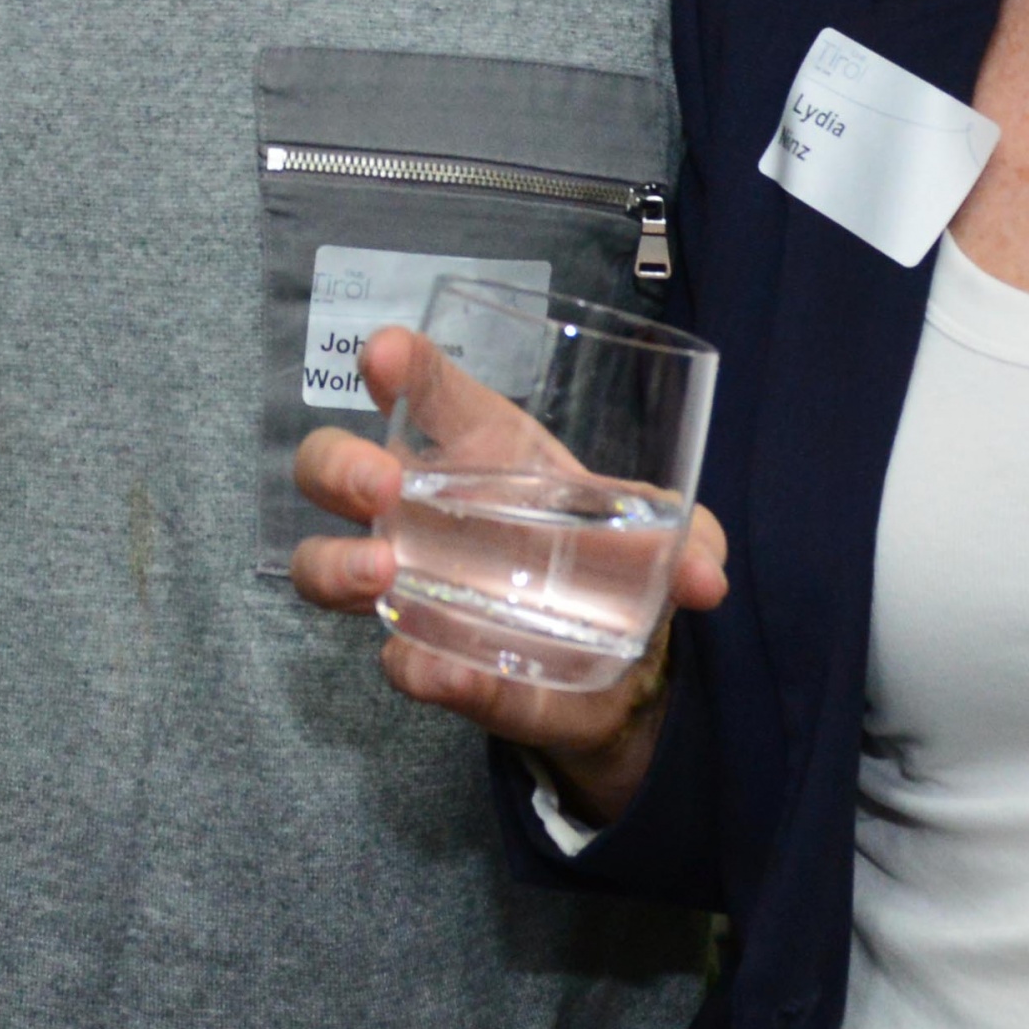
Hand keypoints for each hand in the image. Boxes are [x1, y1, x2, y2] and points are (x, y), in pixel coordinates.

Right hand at [287, 324, 724, 831]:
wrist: (626, 672)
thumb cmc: (621, 568)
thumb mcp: (668, 545)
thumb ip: (690, 545)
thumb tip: (706, 576)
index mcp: (481, 449)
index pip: (425, 388)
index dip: (397, 363)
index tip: (387, 355)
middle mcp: (424, 510)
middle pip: (332, 466)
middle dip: (339, 464)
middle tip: (380, 485)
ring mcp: (414, 586)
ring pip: (322, 562)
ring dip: (337, 563)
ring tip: (380, 571)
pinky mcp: (431, 658)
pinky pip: (402, 662)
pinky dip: (417, 667)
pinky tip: (438, 668)